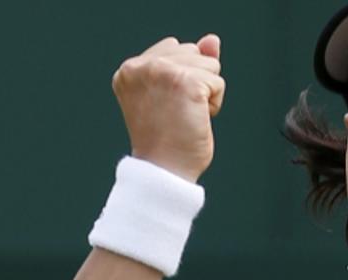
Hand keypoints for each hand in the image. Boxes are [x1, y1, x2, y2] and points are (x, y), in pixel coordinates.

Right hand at [111, 34, 225, 181]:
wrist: (164, 171)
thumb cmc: (168, 141)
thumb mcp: (175, 95)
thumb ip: (191, 62)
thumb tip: (212, 40)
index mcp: (130, 70)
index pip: (175, 47)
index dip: (183, 79)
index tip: (166, 108)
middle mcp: (142, 66)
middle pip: (193, 52)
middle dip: (195, 83)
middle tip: (176, 114)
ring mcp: (163, 71)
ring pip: (209, 65)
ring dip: (205, 94)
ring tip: (185, 117)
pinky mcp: (187, 82)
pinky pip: (218, 82)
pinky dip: (214, 105)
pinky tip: (195, 120)